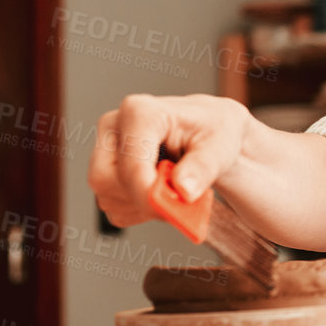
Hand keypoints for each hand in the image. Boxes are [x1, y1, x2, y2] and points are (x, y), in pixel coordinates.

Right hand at [87, 93, 251, 226]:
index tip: (174, 209)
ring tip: (175, 191)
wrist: (208, 133)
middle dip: (141, 200)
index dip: (148, 195)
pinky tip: (161, 194)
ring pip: (107, 198)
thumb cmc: (213, 131)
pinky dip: (139, 212)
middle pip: (104, 181)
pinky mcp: (105, 172)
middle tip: (177, 202)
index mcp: (139, 113)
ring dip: (143, 207)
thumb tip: (183, 190)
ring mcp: (104, 150)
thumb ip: (203, 167)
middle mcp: (114, 127)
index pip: (129, 165)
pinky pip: (113, 208)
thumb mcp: (221, 144)